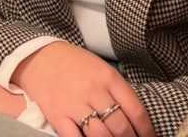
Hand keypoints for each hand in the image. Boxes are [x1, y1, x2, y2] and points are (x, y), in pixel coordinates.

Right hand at [12, 42, 155, 136]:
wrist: (40, 57)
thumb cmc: (74, 63)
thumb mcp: (101, 68)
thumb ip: (116, 90)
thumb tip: (134, 116)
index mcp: (108, 77)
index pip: (136, 109)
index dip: (147, 130)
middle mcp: (94, 91)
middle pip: (120, 127)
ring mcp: (75, 105)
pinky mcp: (58, 117)